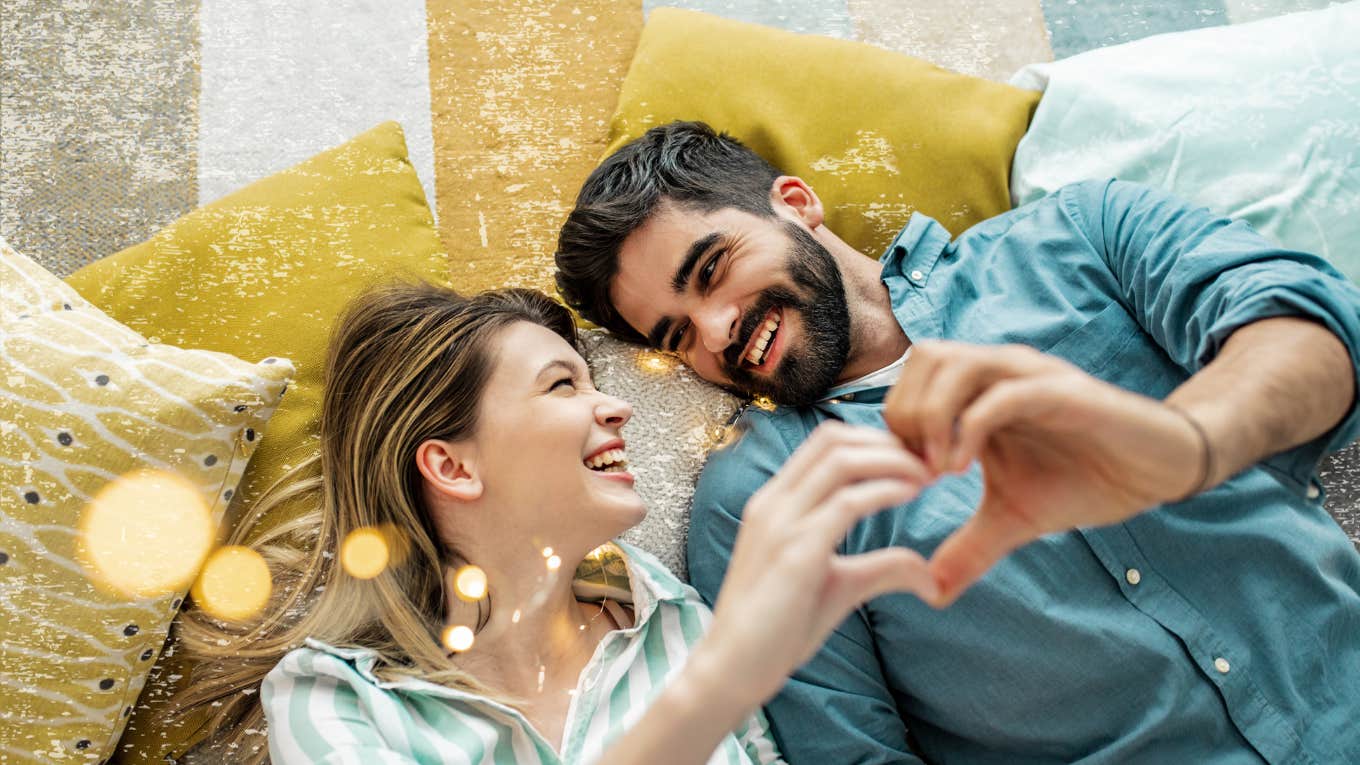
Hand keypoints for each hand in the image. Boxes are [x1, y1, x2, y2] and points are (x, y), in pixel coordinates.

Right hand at [694, 422, 938, 709]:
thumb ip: (881, 569)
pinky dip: (886, 489)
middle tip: (929, 463)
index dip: (875, 440)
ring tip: (927, 476)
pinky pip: (847, 502)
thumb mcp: (839, 586)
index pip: (825, 442)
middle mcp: (774, 501)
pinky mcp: (795, 551)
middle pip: (834, 438)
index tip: (915, 461)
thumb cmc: (778, 627)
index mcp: (775, 502)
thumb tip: (931, 577)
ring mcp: (781, 522)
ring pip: (841, 460)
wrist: (732, 667)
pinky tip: (910, 495)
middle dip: (888, 441)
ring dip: (892, 460)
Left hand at [883, 341, 1202, 606]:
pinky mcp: (1062, 392)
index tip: (905, 480)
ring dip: (932, 416)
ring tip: (937, 472)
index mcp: (980, 391)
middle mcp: (999, 372)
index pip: (911, 382)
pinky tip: (963, 470)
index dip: (894, 426)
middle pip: (923, 359)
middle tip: (917, 473)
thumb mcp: (1012, 519)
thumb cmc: (1082, 480)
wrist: (1156, 471)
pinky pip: (1003, 393)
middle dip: (906, 415)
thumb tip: (932, 594)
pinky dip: (971, 426)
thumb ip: (969, 548)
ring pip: (955, 364)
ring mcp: (1029, 376)